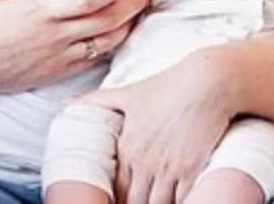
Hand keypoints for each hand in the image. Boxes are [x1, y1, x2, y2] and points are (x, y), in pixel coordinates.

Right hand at [0, 0, 150, 96]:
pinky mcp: (57, 72)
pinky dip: (109, 47)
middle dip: (131, 5)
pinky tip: (118, 35)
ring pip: (104, 42)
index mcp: (40, 11)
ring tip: (140, 12)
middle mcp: (54, 34)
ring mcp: (58, 56)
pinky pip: (92, 59)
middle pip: (105, 20)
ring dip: (126, 26)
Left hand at [78, 49, 232, 203]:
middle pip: (135, 200)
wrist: (206, 82)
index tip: (122, 197)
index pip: (117, 187)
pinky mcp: (191, 170)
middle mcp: (144, 160)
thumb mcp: (128, 93)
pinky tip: (178, 201)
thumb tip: (67, 104)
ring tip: (157, 203)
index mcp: (128, 145)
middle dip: (136, 203)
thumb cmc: (167, 86)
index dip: (119, 197)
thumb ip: (98, 101)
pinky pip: (181, 201)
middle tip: (138, 202)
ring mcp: (168, 167)